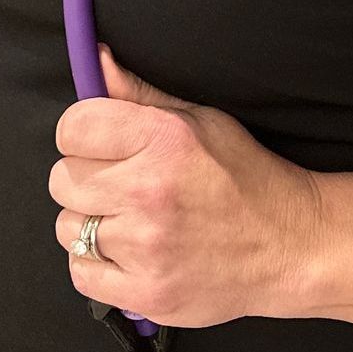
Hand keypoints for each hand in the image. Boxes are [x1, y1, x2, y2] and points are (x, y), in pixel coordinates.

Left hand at [49, 44, 322, 327]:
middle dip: (86, 179)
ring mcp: (146, 247)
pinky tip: (129, 253)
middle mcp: (149, 191)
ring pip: (67, 228)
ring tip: (130, 221)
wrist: (290, 247)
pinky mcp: (145, 293)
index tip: (102, 145)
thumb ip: (139, 92)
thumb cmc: (245, 177)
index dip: (82, 134)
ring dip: (91, 223)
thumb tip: (95, 58)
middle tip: (122, 185)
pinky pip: (81, 272)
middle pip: (62, 179)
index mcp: (163, 140)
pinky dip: (97, 265)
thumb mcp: (200, 119)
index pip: (72, 128)